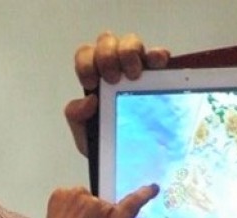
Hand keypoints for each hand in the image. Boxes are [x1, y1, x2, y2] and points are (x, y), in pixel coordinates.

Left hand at [25, 184, 158, 217]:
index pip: (135, 201)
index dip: (144, 193)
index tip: (152, 188)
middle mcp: (101, 205)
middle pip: (104, 205)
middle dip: (99, 216)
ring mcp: (79, 198)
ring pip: (86, 201)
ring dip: (82, 211)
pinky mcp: (61, 196)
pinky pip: (70, 198)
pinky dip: (68, 208)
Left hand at [65, 32, 170, 155]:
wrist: (131, 157)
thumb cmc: (107, 140)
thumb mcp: (86, 134)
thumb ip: (77, 118)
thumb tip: (88, 100)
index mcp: (94, 76)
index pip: (85, 55)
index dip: (85, 63)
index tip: (91, 83)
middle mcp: (114, 65)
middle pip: (107, 41)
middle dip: (106, 56)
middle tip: (112, 79)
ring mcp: (137, 66)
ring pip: (130, 41)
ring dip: (129, 52)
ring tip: (134, 75)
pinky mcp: (159, 74)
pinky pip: (158, 55)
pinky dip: (157, 55)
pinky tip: (158, 64)